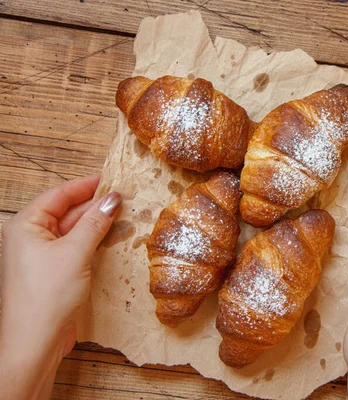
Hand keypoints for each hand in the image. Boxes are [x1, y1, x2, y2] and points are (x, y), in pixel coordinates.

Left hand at [0, 175, 121, 399]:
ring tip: (125, 218)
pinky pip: (76, 249)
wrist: (35, 343)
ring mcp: (42, 256)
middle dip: (95, 206)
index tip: (113, 180)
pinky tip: (114, 241)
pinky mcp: (54, 272)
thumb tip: (112, 199)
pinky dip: (94, 243)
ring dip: (97, 225)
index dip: (86, 186)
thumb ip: (95, 223)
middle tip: (126, 200)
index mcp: (26, 225)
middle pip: (67, 212)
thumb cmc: (46, 297)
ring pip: (74, 231)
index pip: (58, 195)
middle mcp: (31, 237)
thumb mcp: (75, 253)